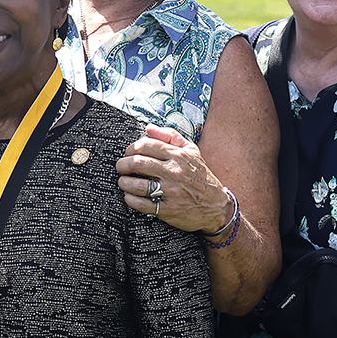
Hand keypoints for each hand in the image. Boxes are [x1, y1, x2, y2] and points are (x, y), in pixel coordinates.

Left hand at [117, 126, 233, 236]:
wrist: (216, 206)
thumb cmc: (201, 176)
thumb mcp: (191, 151)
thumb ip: (171, 136)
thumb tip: (149, 128)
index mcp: (178, 155)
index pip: (146, 146)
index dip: (131, 148)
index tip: (127, 153)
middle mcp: (173, 172)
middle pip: (138, 163)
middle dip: (123, 164)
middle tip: (120, 167)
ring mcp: (170, 191)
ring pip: (137, 184)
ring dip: (124, 182)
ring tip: (122, 181)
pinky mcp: (167, 209)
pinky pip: (141, 204)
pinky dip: (130, 199)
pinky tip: (129, 196)